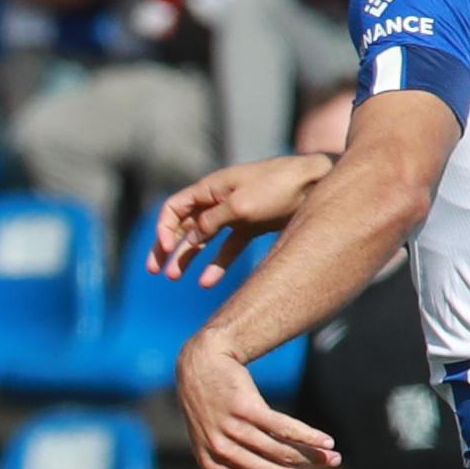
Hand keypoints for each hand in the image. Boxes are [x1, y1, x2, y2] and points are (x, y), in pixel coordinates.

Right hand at [150, 152, 323, 278]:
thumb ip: (212, 222)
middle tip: (155, 270)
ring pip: (202, 239)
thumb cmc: (277, 188)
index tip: (166, 250)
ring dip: (187, 258)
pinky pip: (227, 248)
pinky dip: (216, 264)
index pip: (175, 208)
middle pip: (184, 225)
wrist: (314, 185)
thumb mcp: (240, 206)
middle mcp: (218, 200)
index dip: (164, 229)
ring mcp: (234, 214)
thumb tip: (191, 239)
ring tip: (174, 278)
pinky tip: (208, 283)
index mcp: (210, 188)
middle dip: (167, 247)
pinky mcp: (251, 227)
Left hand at [177, 339, 340, 468]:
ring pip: (281, 451)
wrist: (200, 366)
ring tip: (335, 459)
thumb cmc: (212, 409)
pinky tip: (326, 440)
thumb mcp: (216, 444)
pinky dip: (308, 435)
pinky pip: (284, 427)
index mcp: (212, 465)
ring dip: (313, 457)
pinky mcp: (245, 407)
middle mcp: (220, 450)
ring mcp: (231, 428)